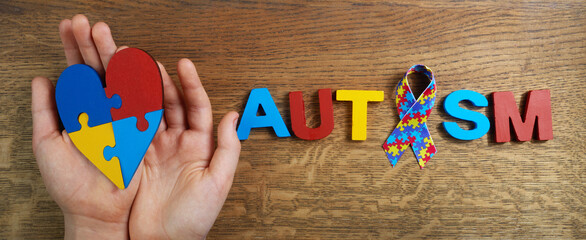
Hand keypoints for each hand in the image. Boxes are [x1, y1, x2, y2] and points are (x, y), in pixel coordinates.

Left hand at [32, 15, 135, 238]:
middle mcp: (103, 111)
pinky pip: (142, 102)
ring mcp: (123, 119)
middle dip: (93, 45)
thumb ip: (45, 111)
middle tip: (89, 22)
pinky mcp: (141, 130)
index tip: (70, 25)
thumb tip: (40, 79)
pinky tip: (136, 62)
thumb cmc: (70, 184)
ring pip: (121, 81)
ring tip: (108, 35)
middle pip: (99, 70)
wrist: (96, 210)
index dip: (73, 48)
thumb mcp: (47, 145)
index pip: (77, 71)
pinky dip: (140, 82)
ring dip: (115, 57)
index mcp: (81, 111)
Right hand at [128, 58, 240, 238]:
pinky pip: (130, 131)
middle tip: (149, 61)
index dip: (191, 84)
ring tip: (131, 70)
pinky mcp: (136, 159)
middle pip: (170, 105)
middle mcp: (178, 143)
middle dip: (161, 82)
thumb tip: (232, 116)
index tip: (184, 64)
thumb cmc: (195, 217)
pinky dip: (124, 113)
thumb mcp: (218, 182)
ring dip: (141, 92)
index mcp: (200, 145)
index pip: (197, 106)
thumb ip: (228, 148)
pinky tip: (117, 96)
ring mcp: (156, 150)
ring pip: (148, 114)